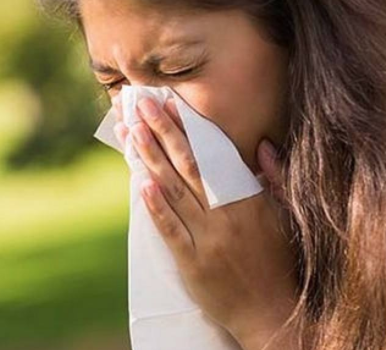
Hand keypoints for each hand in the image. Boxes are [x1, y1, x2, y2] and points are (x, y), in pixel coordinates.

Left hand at [112, 95, 299, 349]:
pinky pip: (171, 231)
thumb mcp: (284, 216)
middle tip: (142, 106)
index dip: (190, 129)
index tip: (171, 105)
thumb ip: (274, 178)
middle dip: (163, 132)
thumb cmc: (276, 260)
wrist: (271, 312)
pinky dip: (156, 207)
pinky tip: (141, 183)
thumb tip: (262, 145)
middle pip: (188, 166)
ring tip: (132, 131)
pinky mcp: (192, 263)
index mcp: (248, 200)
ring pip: (174, 192)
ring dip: (152, 159)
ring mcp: (208, 239)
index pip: (214, 155)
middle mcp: (226, 215)